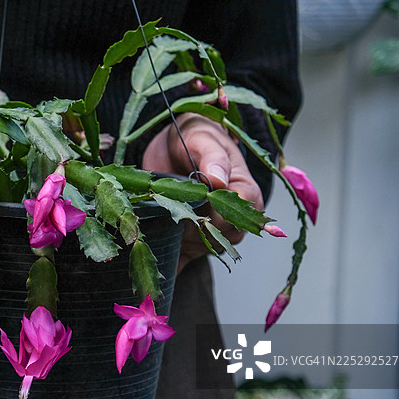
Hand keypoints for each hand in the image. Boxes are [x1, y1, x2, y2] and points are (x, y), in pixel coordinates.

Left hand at [141, 113, 262, 272]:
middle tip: (169, 216)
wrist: (174, 145)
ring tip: (158, 228)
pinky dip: (172, 261)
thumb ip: (212, 157)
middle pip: (220, 237)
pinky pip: (185, 257)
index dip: (217, 216)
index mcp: (242, 190)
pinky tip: (155, 258)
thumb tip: (217, 179)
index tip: (195, 209)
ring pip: (202, 249)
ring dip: (180, 243)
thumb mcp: (202, 139)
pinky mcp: (190, 237)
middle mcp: (231, 214)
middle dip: (194, 231)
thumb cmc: (196, 137)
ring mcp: (211, 228)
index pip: (239, 215)